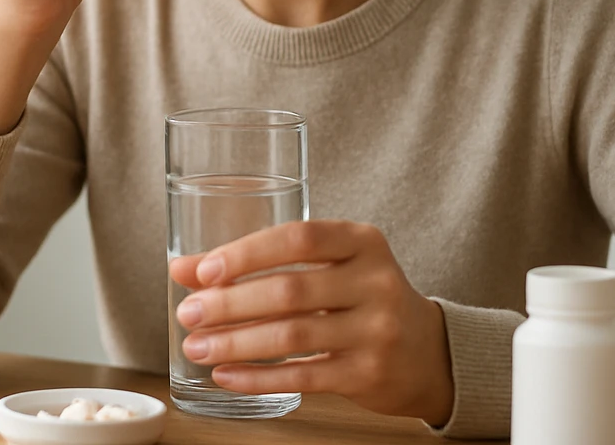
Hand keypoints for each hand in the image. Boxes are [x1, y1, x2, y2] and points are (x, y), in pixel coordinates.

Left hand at [168, 220, 453, 425]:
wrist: (429, 352)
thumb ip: (264, 261)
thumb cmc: (362, 297)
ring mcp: (376, 330)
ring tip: (196, 346)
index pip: (299, 238)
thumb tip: (184, 268)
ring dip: (236, 342)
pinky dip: (257, 377)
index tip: (204, 270)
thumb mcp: (329, 266)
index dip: (248, 253)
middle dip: (229, 303)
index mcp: (363, 241)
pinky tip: (225, 374)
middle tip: (188, 313)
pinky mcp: (369, 374)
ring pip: (292, 337)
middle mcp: (374, 282)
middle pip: (289, 291)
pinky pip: (303, 377)